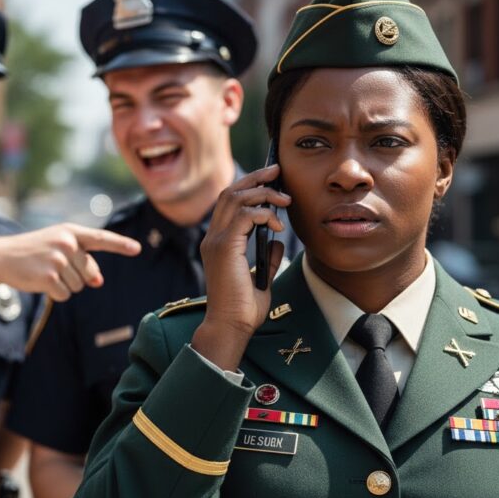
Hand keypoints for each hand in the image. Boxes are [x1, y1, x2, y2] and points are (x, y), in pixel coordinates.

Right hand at [0, 223, 140, 300]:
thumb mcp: (59, 249)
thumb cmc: (35, 252)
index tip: (137, 249)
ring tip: (45, 271)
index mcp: (71, 232)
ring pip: (79, 286)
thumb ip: (83, 261)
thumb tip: (98, 282)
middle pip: (90, 273)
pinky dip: (55, 294)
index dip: (120, 244)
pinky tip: (40, 281)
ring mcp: (58, 259)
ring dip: (64, 285)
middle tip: (53, 267)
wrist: (1, 257)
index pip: (101, 238)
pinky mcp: (49, 276)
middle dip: (76, 277)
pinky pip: (65, 295)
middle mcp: (66, 242)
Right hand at [192, 165, 289, 369]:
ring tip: (284, 199)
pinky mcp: (224, 248)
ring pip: (236, 198)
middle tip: (278, 170)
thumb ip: (266, 258)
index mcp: (219, 242)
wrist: (230, 327)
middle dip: (256, 177)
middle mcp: (213, 237)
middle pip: (231, 192)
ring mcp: (216, 241)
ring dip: (263, 194)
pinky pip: (243, 216)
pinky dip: (263, 214)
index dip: (250, 186)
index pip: (230, 202)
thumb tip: (277, 241)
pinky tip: (277, 225)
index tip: (272, 179)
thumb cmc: (243, 309)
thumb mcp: (261, 278)